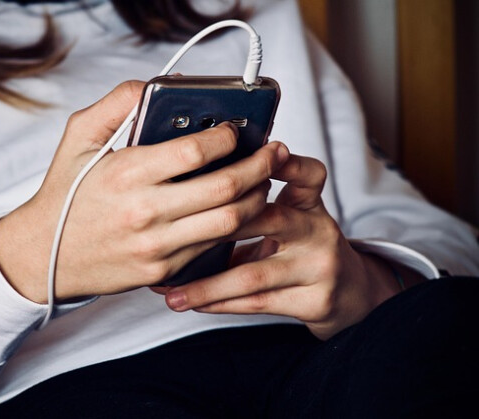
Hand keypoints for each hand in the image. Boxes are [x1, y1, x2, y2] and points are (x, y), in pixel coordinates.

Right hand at [0, 81, 289, 303]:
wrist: (44, 256)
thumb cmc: (65, 194)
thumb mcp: (78, 138)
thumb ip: (116, 104)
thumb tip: (153, 87)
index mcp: (127, 174)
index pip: (196, 151)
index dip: (228, 136)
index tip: (238, 129)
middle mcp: (146, 212)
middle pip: (226, 188)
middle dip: (260, 166)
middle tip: (273, 153)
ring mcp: (157, 246)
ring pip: (229, 222)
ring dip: (257, 198)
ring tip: (264, 181)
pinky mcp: (163, 271)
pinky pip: (213, 248)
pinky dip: (234, 227)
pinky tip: (240, 211)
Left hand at [161, 151, 417, 339]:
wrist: (348, 292)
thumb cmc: (302, 248)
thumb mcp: (291, 216)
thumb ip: (254, 205)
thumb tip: (189, 197)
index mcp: (309, 204)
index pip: (308, 174)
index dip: (287, 163)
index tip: (264, 153)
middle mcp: (318, 231)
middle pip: (270, 220)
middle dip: (218, 228)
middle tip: (176, 234)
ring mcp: (319, 267)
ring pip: (254, 275)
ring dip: (207, 285)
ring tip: (172, 292)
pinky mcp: (315, 300)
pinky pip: (257, 303)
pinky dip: (220, 303)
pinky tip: (194, 303)